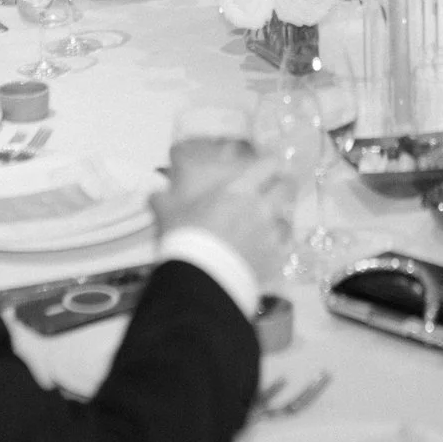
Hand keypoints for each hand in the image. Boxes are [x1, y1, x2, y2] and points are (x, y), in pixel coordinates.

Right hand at [154, 158, 293, 282]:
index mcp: (240, 188)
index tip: (266, 167)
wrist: (200, 278)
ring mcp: (271, 233)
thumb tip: (154, 195)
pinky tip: (266, 249)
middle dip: (282, 187)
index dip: (270, 164)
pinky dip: (277, 245)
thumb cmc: (185, 236)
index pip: (269, 163)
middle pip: (287, 187)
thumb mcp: (167, 212)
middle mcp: (262, 206)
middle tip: (271, 192)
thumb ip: (162, 199)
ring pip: (287, 218)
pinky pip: (284, 246)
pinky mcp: (275, 258)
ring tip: (267, 224)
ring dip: (279, 218)